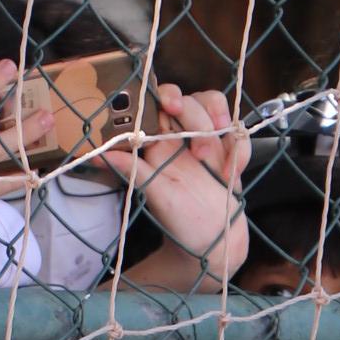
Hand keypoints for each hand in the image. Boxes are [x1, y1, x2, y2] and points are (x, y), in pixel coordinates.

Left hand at [103, 84, 248, 281]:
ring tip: (217, 160)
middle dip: (196, 117)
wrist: (210, 244)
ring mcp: (210, 141)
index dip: (168, 95)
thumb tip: (100, 155)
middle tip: (200, 152)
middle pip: (192, 100)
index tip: (171, 106)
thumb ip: (133, 170)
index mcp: (162, 140)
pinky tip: (232, 172)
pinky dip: (239, 150)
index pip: (163, 100)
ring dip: (218, 123)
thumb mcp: (155, 194)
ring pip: (216, 107)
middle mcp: (184, 135)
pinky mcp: (230, 152)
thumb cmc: (178, 220)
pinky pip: (239, 136)